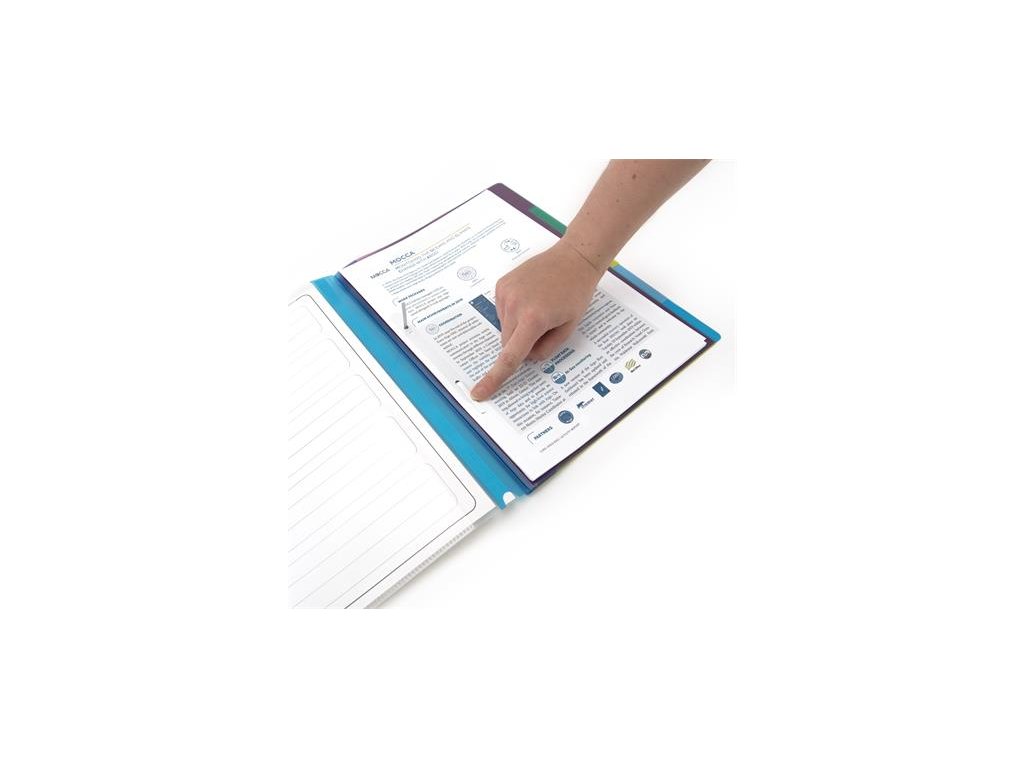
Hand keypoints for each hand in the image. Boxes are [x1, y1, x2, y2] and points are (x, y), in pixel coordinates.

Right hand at [470, 240, 602, 399]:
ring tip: (540, 306)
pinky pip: (502, 311)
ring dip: (519, 326)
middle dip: (522, 343)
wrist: (572, 259)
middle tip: (545, 325)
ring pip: (505, 328)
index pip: (510, 356)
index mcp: (534, 319)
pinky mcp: (501, 285)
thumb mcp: (568, 328)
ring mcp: (505, 293)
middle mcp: (514, 305)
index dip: (494, 378)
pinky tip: (531, 298)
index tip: (479, 392)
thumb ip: (546, 349)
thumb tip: (526, 357)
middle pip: (508, 343)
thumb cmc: (576, 293)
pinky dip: (514, 312)